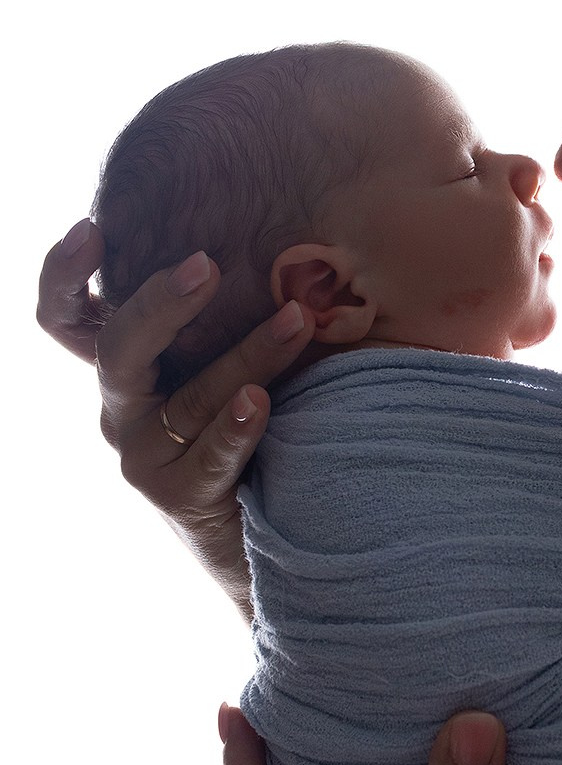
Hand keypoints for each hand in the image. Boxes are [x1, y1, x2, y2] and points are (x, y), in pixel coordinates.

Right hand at [37, 222, 315, 616]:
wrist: (264, 535)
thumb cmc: (254, 431)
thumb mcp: (230, 367)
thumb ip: (231, 320)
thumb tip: (285, 247)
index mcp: (129, 368)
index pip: (70, 318)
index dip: (63, 275)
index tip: (93, 228)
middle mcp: (124, 408)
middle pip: (119, 348)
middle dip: (162, 304)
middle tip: (206, 265)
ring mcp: (144, 454)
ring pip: (189, 397)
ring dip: (249, 355)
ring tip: (296, 321)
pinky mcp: (176, 495)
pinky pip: (206, 457)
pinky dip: (234, 428)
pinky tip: (258, 405)